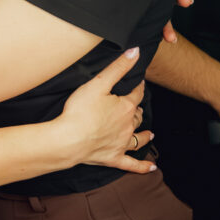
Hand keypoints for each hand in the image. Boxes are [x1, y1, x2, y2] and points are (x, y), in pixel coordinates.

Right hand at [59, 48, 155, 173]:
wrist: (68, 140)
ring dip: (145, 135)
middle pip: (137, 115)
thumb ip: (118, 67)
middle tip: (136, 106)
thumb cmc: (80, 111)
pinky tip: (151, 168)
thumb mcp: (98, 83)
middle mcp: (128, 126)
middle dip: (137, 109)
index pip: (136, 93)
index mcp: (125, 107)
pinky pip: (131, 164)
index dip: (138, 86)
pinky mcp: (113, 158)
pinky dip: (142, 167)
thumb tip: (135, 51)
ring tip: (152, 133)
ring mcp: (121, 143)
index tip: (138, 82)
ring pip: (139, 138)